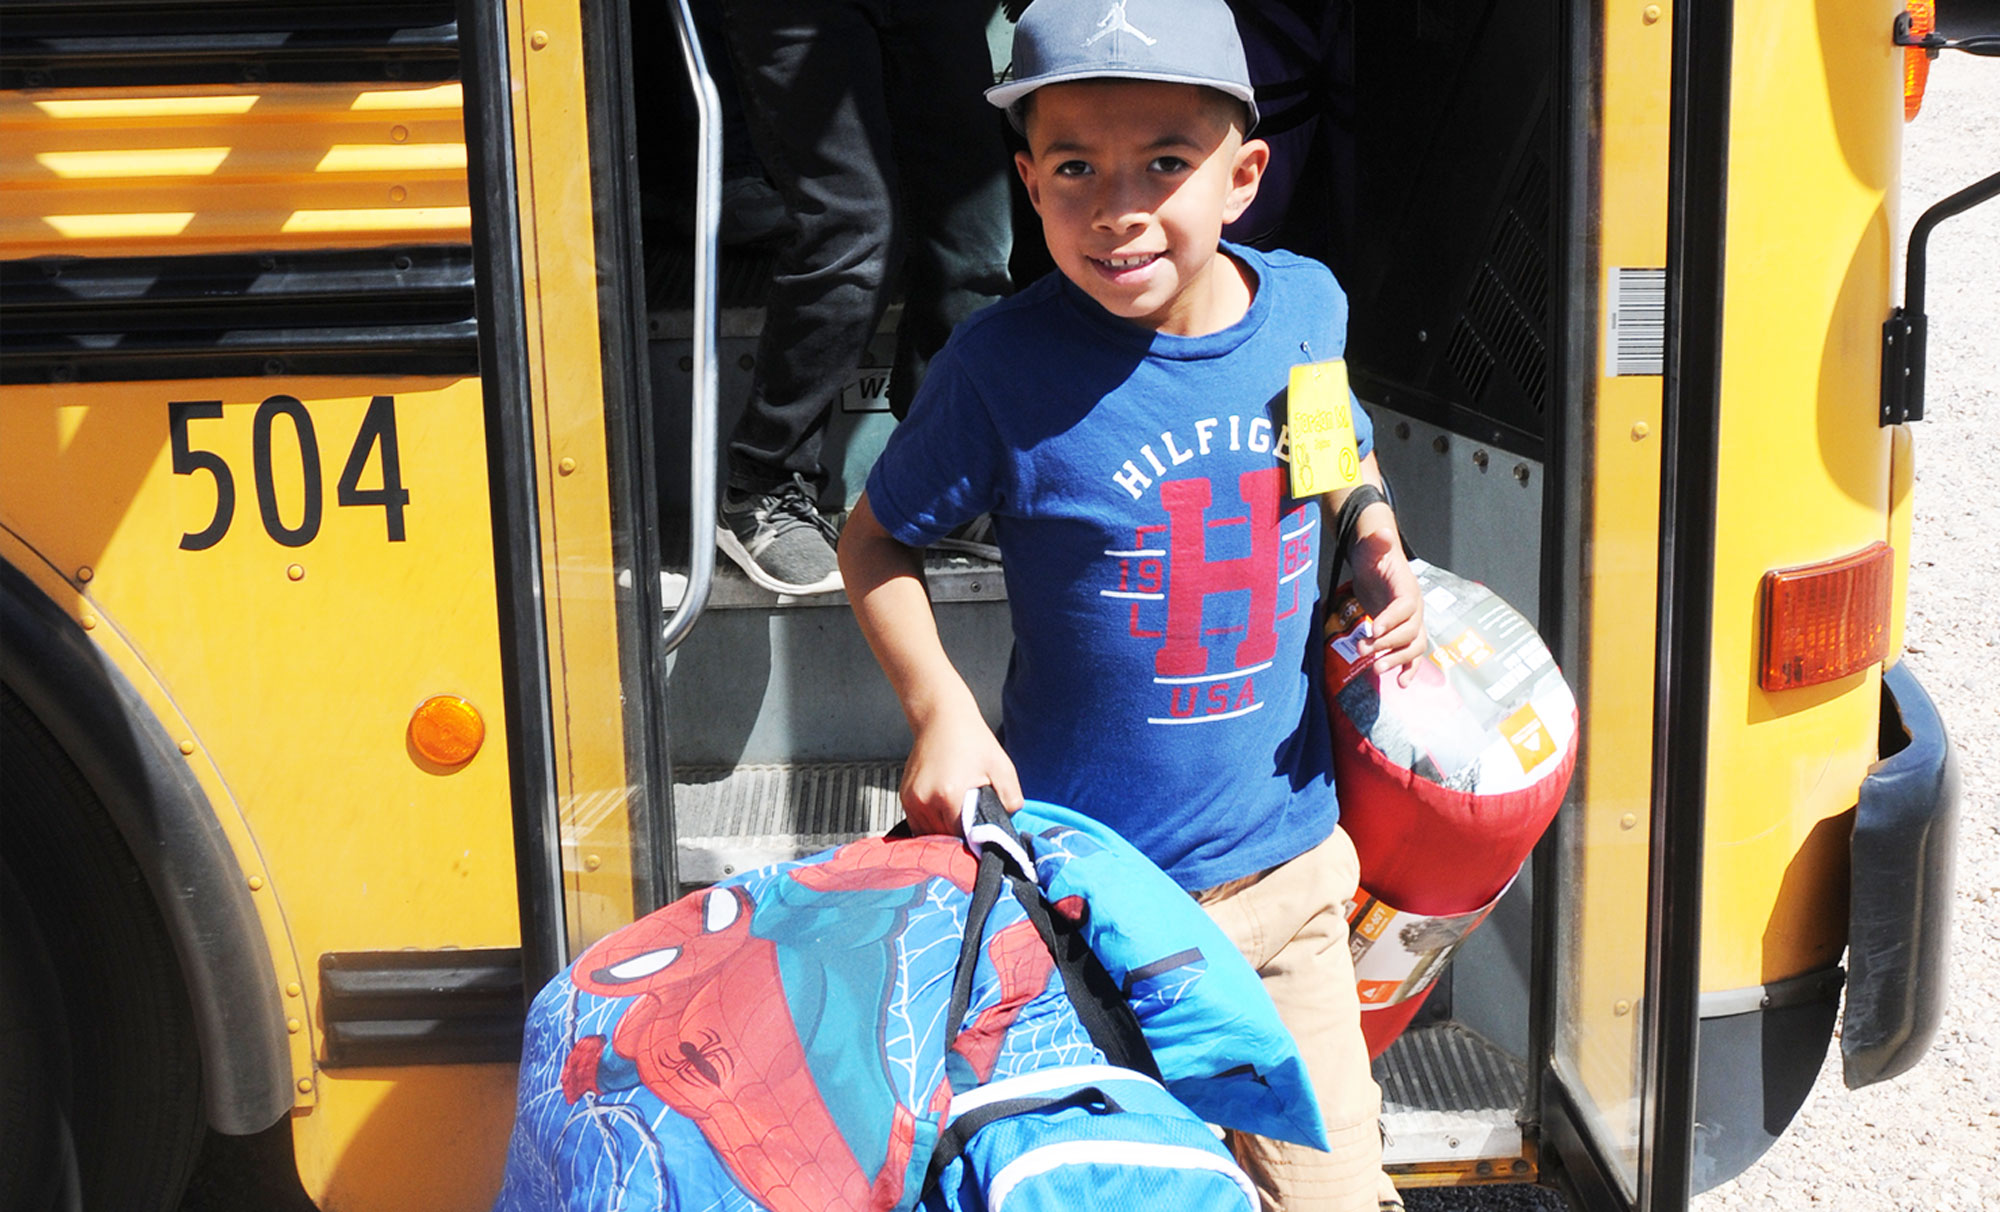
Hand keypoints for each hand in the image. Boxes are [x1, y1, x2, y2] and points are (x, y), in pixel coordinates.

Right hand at [899, 695, 1021, 836]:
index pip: (960, 836)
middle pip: (943, 837)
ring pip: (928, 833)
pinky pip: (917, 822)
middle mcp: (925, 800)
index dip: (974, 839)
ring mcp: (912, 799)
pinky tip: (945, 813)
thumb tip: (1006, 822)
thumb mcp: (1001, 767)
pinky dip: (931, 823)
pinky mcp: (905, 795)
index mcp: (949, 795)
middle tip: (974, 828)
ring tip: (959, 820)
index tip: (984, 836)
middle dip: (959, 836)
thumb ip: (1011, 800)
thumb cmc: (972, 740)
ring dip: (943, 832)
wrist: (942, 718)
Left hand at [1347, 503, 1427, 685]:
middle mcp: (1414, 609)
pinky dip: (1408, 670)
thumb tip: (1382, 533)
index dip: (1393, 619)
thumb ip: (1377, 541)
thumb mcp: (1373, 545)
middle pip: (1410, 632)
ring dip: (1397, 660)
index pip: (1406, 606)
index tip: (1375, 629)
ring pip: (1413, 647)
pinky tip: (1401, 684)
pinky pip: (1412, 655)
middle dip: (1388, 644)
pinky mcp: (1402, 634)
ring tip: (1376, 670)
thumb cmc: (1374, 555)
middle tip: (1363, 650)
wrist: (1377, 563)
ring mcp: (1411, 623)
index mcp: (1407, 589)